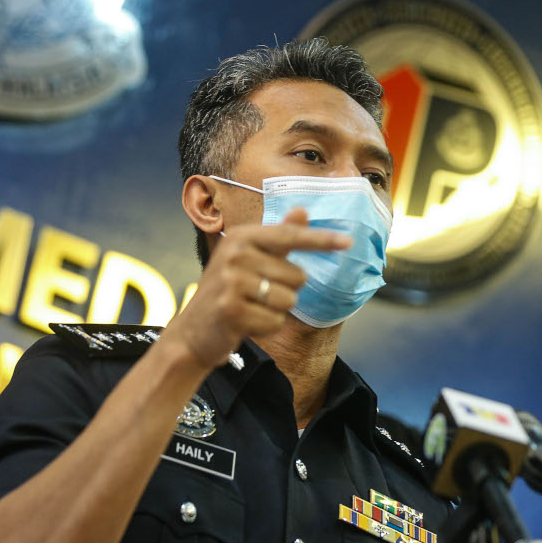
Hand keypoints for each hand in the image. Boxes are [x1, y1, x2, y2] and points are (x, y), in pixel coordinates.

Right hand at [163, 208, 351, 369]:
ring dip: (275, 311)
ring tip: (250, 309)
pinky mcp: (231, 310)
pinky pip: (275, 321)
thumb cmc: (228, 292)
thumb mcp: (249, 259)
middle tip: (256, 295)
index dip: (321, 240)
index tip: (348, 241)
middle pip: (297, 275)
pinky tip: (244, 323)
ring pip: (288, 300)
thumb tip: (303, 210)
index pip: (290, 236)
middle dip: (285, 291)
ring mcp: (231, 282)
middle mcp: (235, 255)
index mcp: (241, 237)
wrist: (193, 332)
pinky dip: (265, 328)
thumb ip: (278, 237)